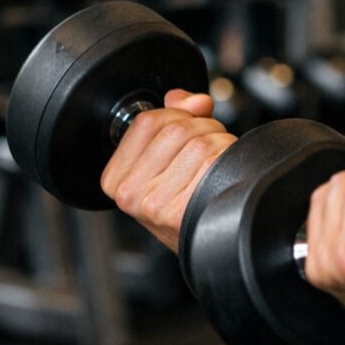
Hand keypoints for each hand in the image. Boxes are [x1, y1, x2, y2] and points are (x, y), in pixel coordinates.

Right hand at [100, 90, 235, 251]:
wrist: (205, 245)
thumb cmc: (184, 204)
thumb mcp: (167, 162)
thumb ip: (174, 121)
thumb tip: (188, 98)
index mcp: (116, 177)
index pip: (148, 120)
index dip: (179, 114)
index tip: (188, 127)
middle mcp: (129, 193)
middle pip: (177, 129)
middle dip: (204, 129)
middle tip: (209, 149)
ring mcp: (153, 204)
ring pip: (200, 142)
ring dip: (220, 143)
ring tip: (216, 163)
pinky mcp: (181, 210)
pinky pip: (215, 161)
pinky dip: (229, 159)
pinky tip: (223, 175)